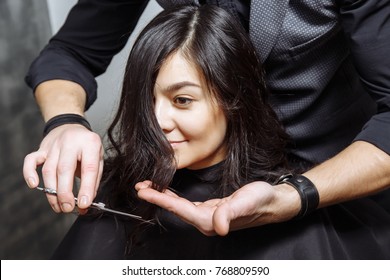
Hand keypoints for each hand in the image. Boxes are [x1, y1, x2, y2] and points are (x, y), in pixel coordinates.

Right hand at [23, 124, 103, 212]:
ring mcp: (54, 145)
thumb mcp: (98, 159)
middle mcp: (71, 142)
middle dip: (64, 193)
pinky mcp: (41, 148)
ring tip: (58, 206)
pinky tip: (34, 185)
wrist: (71, 126)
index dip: (86, 188)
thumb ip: (93, 180)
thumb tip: (85, 203)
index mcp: (90, 143)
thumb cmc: (86, 146)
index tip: (83, 204)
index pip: (88, 168)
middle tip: (67, 208)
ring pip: (48, 169)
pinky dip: (29, 173)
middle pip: (64, 169)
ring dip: (51, 191)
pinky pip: (31, 161)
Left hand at [135, 180, 299, 235]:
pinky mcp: (212, 211)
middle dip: (156, 198)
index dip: (160, 199)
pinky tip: (170, 192)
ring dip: (164, 197)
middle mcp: (207, 222)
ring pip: (180, 207)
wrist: (273, 202)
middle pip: (175, 209)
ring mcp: (209, 217)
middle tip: (140, 187)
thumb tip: (218, 226)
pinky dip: (176, 197)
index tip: (144, 191)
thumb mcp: (245, 202)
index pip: (179, 209)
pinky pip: (188, 205)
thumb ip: (230, 213)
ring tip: (150, 187)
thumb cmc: (261, 201)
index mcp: (210, 221)